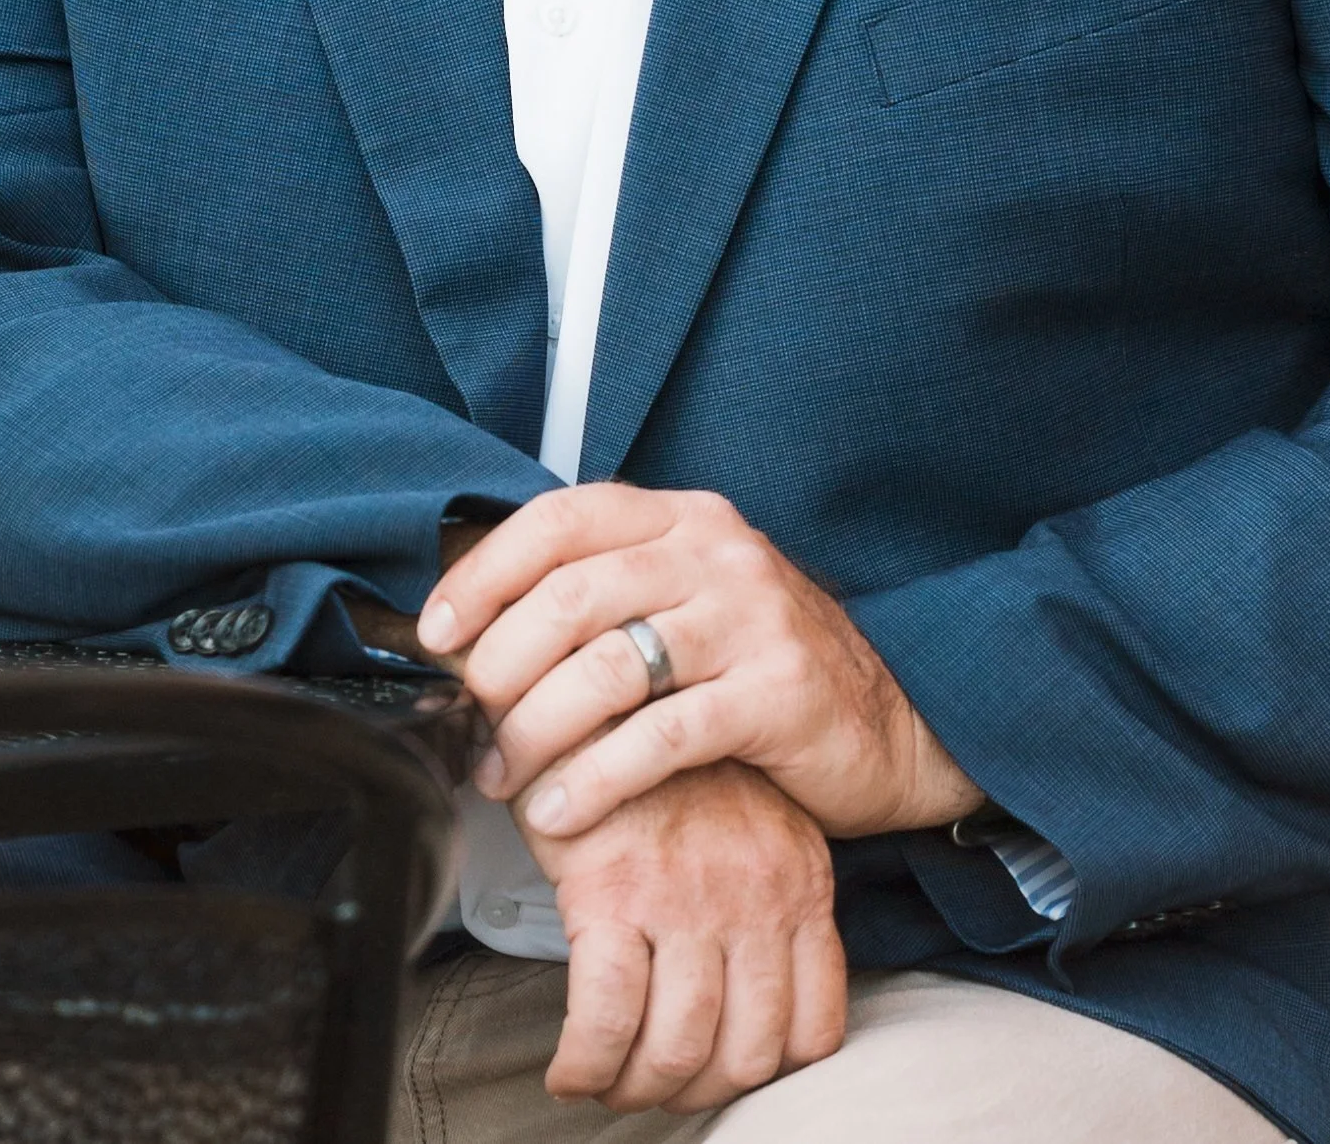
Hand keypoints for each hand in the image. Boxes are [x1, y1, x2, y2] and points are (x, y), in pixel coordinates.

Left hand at [416, 482, 980, 840]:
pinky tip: (559, 811)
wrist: (891, 722)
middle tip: (468, 723)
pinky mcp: (776, 693)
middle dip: (500, 666)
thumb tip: (476, 629)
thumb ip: (606, 597)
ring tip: (502, 777)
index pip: (562, 517)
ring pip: (607, 667)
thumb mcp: (688, 604)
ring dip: (534, 731)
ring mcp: (751, 618)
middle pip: (572, 594)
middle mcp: (717, 553)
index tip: (437, 631)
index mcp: (684, 518)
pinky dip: (594, 780)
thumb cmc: (763, 670)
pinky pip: (659, 738)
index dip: (486, 572)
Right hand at [527, 759, 845, 1111]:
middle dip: (694, 1091)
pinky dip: (585, 1062)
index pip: (814, 1027)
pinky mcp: (614, 893)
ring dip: (635, 1087)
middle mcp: (756, 897)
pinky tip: (569, 1067)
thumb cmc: (672, 757)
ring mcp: (688, 898)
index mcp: (799, 880)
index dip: (765, 1071)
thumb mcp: (754, 818)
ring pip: (676, 1050)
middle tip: (653, 1084)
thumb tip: (753, 981)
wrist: (611, 680)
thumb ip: (766, 890)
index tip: (720, 1070)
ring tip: (606, 1077)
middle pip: (744, 1056)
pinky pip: (604, 1020)